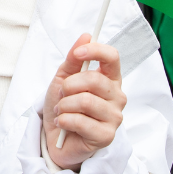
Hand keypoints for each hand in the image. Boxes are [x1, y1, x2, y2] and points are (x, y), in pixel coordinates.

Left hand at [44, 33, 126, 169]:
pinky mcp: (106, 136)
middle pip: (94, 80)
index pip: (113, 58)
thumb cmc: (64, 106)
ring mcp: (114, 117)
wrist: (55, 137)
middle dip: (69, 86)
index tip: (78, 53)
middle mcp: (117, 97)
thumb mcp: (63, 78)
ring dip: (64, 105)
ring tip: (62, 110)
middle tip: (62, 95)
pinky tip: (63, 123)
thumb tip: (86, 36)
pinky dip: (64, 120)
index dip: (95, 52)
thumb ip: (74, 59)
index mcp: (109, 79)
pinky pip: (81, 121)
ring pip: (85, 101)